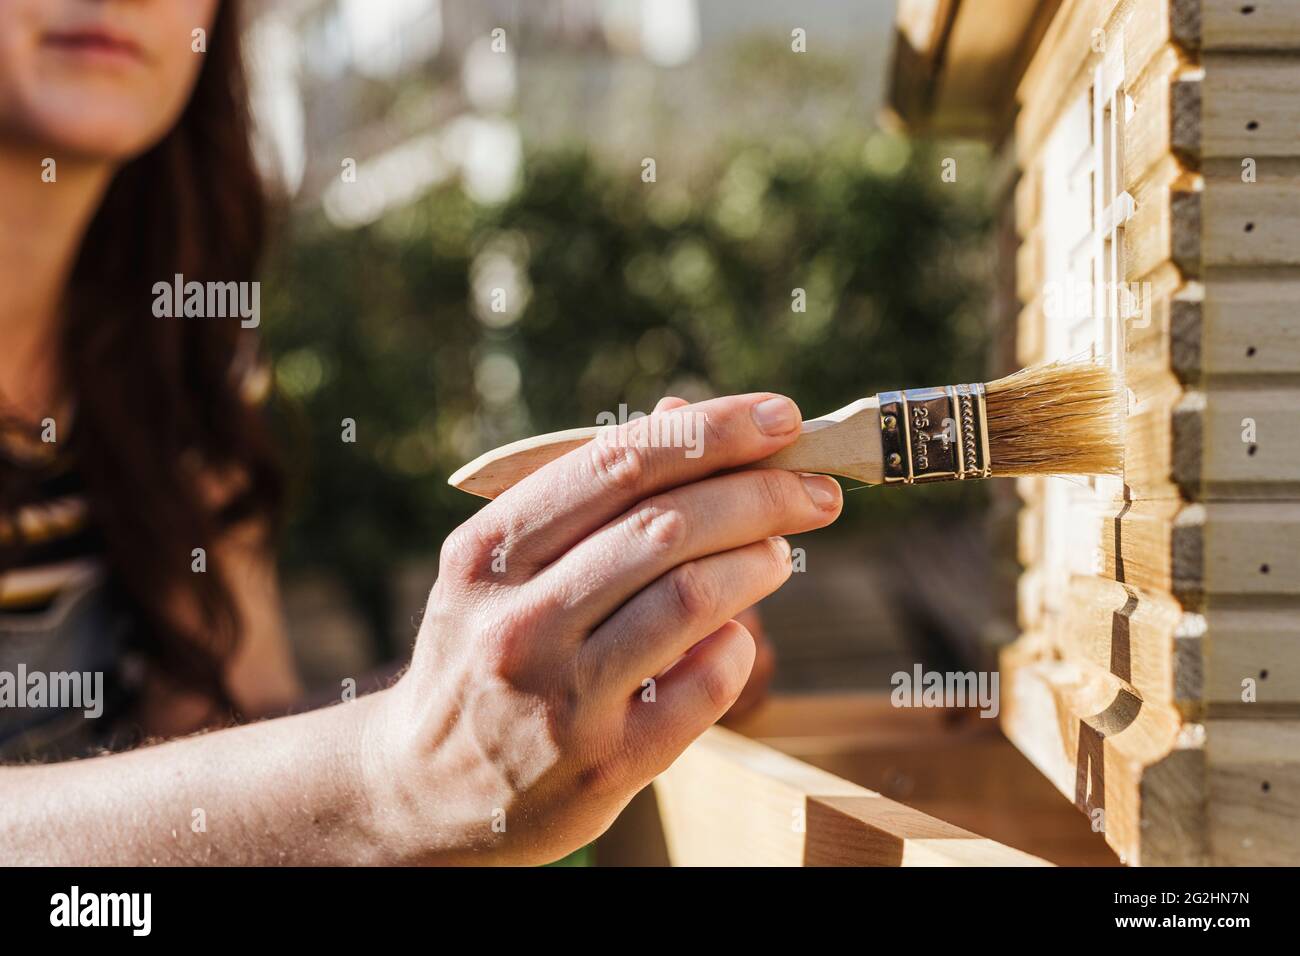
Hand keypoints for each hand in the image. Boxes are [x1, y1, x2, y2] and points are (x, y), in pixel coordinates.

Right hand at [363, 393, 842, 863]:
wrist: (423, 788)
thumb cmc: (484, 650)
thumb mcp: (504, 569)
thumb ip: (589, 498)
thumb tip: (688, 415)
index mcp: (487, 555)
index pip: (619, 464)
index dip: (711, 432)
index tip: (779, 416)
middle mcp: (517, 622)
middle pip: (668, 526)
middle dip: (762, 494)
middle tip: (816, 489)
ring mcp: (561, 699)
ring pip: (691, 599)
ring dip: (758, 561)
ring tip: (777, 552)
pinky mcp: (605, 764)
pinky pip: (705, 683)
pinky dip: (738, 645)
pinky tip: (735, 634)